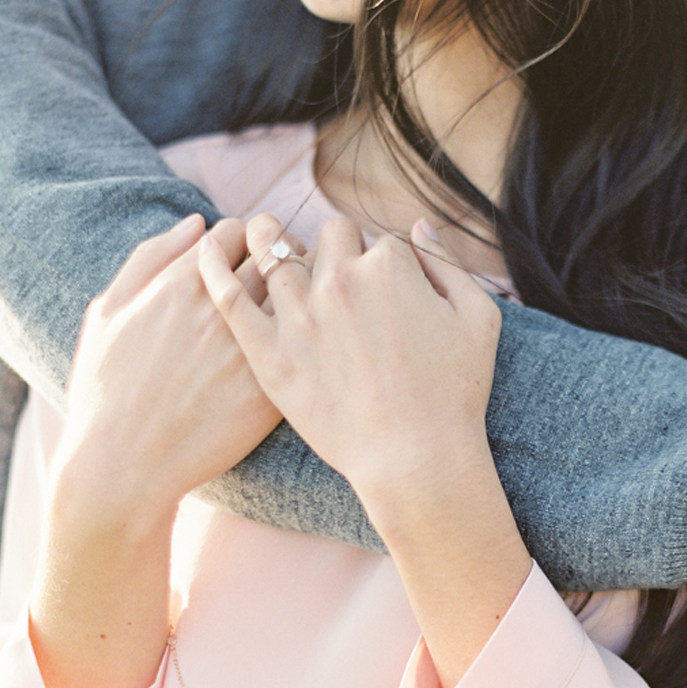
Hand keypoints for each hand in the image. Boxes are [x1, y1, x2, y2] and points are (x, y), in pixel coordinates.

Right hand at [59, 213, 280, 523]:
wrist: (124, 463)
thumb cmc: (106, 388)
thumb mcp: (108, 312)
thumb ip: (151, 258)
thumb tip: (196, 224)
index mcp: (181, 281)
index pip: (237, 230)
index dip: (247, 241)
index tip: (248, 260)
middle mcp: (219, 307)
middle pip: (277, 254)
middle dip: (284, 259)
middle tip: (287, 279)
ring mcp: (250, 347)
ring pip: (301, 295)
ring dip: (306, 294)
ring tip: (303, 309)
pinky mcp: (271, 388)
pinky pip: (309, 343)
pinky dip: (314, 337)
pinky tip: (308, 350)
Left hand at [198, 212, 503, 521]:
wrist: (417, 460)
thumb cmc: (455, 395)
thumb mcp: (478, 319)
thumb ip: (449, 263)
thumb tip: (418, 227)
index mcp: (390, 264)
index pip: (377, 239)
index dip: (381, 261)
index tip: (382, 287)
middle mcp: (341, 279)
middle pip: (328, 238)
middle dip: (333, 249)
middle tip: (334, 276)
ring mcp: (300, 315)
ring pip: (272, 251)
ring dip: (269, 238)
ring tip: (263, 237)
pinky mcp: (269, 353)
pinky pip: (229, 294)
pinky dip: (214, 265)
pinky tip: (208, 249)